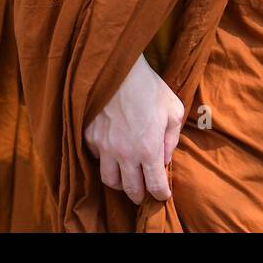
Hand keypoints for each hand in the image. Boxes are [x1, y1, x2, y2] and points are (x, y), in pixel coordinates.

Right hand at [84, 54, 183, 204]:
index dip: (161, 194)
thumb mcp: (173, 110)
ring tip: (125, 177)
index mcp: (148, 149)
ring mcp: (103, 146)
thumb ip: (172, 139)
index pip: (155, 186)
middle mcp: (125, 153)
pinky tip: (111, 152)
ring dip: (119, 183)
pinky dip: (104, 160)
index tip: (163, 194)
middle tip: (143, 192)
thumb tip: (165, 159)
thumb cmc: (149, 86)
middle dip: (139, 195)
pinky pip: (95, 158)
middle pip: (130, 190)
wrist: (118, 67)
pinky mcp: (89, 136)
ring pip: (109, 180)